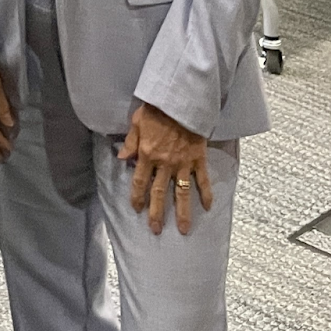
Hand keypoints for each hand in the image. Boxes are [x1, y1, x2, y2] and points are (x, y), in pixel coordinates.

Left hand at [119, 103, 212, 235]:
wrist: (180, 101)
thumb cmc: (156, 110)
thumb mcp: (136, 123)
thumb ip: (130, 142)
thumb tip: (121, 158)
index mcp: (147, 154)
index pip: (139, 181)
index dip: (137, 196)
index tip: (137, 209)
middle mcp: (164, 163)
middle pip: (159, 193)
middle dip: (157, 213)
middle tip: (156, 230)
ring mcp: (183, 163)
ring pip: (182, 193)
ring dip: (182, 212)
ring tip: (183, 229)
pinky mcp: (198, 160)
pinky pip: (203, 180)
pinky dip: (206, 194)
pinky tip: (208, 208)